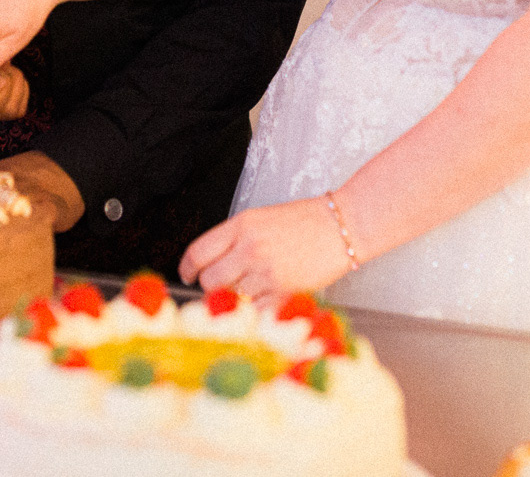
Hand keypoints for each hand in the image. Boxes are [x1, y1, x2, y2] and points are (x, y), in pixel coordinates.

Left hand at [178, 198, 354, 296]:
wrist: (342, 226)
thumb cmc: (305, 221)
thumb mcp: (261, 219)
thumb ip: (234, 239)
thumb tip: (211, 264)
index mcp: (241, 225)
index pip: (198, 251)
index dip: (187, 268)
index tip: (187, 275)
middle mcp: (249, 248)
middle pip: (209, 280)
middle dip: (210, 287)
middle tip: (220, 286)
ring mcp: (266, 271)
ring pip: (231, 298)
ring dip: (236, 299)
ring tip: (250, 290)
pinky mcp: (283, 291)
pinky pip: (255, 311)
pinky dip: (256, 310)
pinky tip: (264, 299)